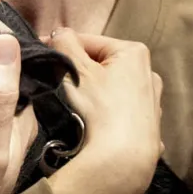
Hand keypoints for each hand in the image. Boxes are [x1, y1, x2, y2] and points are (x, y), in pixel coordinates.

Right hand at [46, 30, 163, 193]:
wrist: (121, 160)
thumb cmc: (97, 108)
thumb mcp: (72, 68)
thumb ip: (62, 42)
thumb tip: (58, 33)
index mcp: (134, 52)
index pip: (86, 42)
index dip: (60, 49)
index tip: (41, 61)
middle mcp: (149, 74)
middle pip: (99, 67)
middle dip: (77, 74)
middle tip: (56, 87)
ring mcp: (151, 104)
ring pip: (108, 91)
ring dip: (90, 96)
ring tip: (72, 110)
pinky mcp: (149, 130)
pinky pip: (116, 116)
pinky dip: (103, 117)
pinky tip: (91, 127)